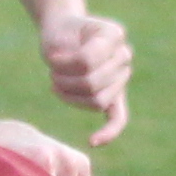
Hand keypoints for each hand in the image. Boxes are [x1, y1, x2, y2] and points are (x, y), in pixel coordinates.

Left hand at [35, 9, 134, 143]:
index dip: (65, 65)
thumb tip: (84, 73)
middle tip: (52, 74)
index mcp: (114, 34)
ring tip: (56, 85)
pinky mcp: (114, 94)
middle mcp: (123, 55)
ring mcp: (121, 76)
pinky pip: (118, 118)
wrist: (64, 33)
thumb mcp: (57, 36)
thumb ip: (71, 55)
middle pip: (91, 84)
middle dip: (64, 81)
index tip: (53, 59)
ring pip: (96, 101)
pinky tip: (93, 142)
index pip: (88, 62)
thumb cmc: (59, 34)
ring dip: (70, 97)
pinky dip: (108, 132)